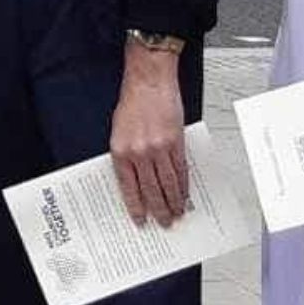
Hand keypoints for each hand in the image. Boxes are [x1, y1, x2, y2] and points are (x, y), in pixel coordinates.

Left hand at [110, 49, 188, 227]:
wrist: (149, 80)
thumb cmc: (133, 102)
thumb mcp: (119, 131)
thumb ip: (126, 156)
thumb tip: (133, 182)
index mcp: (120, 150)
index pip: (128, 188)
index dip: (136, 207)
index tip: (140, 220)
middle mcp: (139, 152)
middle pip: (150, 190)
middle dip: (158, 210)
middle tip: (164, 223)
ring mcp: (158, 149)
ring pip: (168, 185)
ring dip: (174, 202)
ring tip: (177, 214)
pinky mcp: (176, 143)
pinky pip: (181, 171)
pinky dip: (183, 186)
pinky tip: (184, 195)